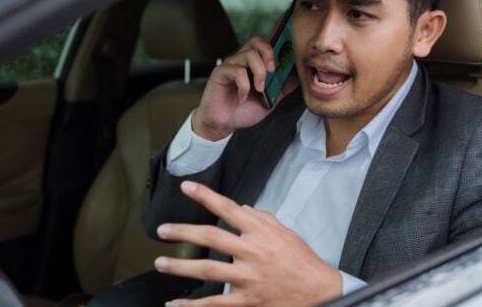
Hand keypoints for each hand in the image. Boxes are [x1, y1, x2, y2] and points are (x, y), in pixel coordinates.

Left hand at [154, 181, 341, 306]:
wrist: (321, 293)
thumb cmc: (302, 261)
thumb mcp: (286, 232)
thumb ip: (261, 219)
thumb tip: (242, 208)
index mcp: (261, 232)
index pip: (229, 209)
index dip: (206, 196)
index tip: (186, 187)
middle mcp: (252, 252)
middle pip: (211, 238)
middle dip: (183, 232)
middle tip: (162, 230)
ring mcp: (249, 278)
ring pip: (208, 270)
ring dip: (180, 267)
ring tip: (160, 263)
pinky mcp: (248, 301)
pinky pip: (215, 303)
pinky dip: (192, 306)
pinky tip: (175, 304)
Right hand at [192, 36, 298, 140]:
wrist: (222, 124)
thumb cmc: (242, 111)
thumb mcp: (268, 101)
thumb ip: (281, 89)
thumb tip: (296, 79)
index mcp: (253, 64)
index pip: (265, 44)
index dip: (277, 47)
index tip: (286, 61)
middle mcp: (241, 60)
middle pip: (256, 41)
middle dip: (269, 53)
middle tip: (272, 71)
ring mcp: (230, 65)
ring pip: (249, 54)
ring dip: (259, 72)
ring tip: (259, 89)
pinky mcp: (220, 73)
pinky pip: (236, 70)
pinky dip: (244, 85)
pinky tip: (242, 96)